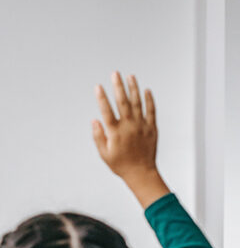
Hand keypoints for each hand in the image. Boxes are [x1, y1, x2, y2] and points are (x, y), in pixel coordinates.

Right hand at [93, 72, 169, 208]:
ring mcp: (141, 125)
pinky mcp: (151, 128)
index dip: (102, 98)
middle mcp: (129, 126)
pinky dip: (149, 99)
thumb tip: (95, 121)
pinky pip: (151, 110)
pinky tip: (146, 90)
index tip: (98, 87)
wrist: (141, 173)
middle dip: (118, 86)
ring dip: (133, 88)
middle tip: (115, 74)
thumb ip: (98, 137)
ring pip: (137, 103)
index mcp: (115, 133)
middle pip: (123, 102)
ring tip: (130, 76)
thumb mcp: (104, 154)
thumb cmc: (121, 165)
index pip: (107, 111)